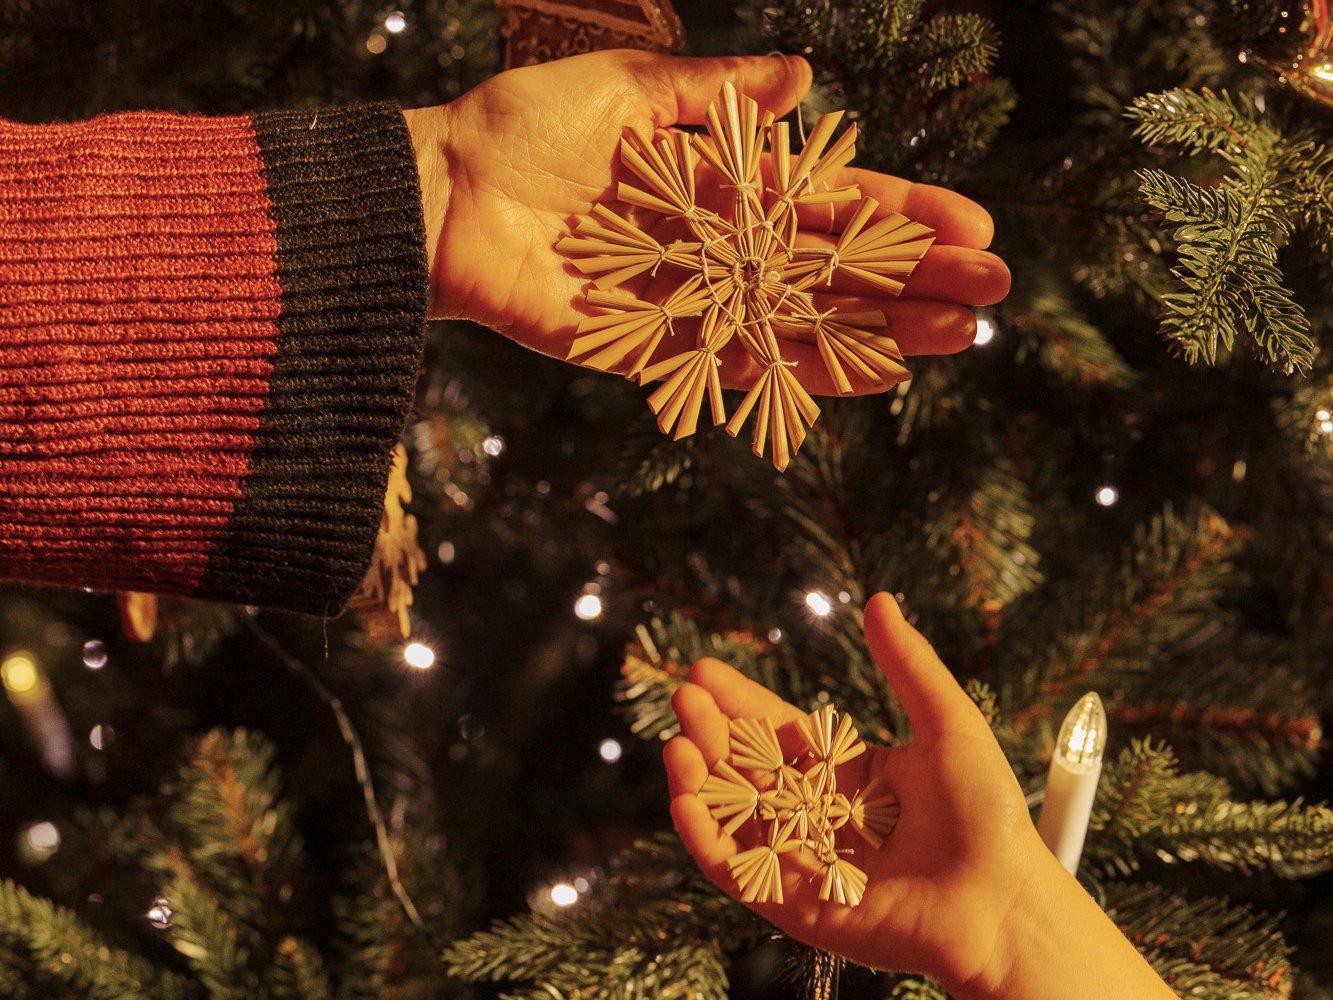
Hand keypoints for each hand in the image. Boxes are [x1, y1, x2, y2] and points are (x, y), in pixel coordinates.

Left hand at [404, 51, 1010, 396]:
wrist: (441, 195)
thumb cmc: (523, 130)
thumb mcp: (628, 87)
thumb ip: (718, 92)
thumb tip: (808, 74)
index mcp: (720, 185)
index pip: (832, 204)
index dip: (901, 216)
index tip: (972, 225)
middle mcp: (719, 248)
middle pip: (836, 270)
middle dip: (916, 281)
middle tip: (996, 292)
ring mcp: (694, 303)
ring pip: (807, 323)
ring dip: (884, 331)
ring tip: (960, 337)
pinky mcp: (656, 349)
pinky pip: (742, 365)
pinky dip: (806, 372)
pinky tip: (874, 372)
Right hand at [664, 592, 1042, 987]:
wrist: (1002, 901)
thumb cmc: (986, 814)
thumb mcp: (947, 722)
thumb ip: (907, 664)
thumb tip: (879, 599)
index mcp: (847, 776)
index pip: (778, 733)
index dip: (740, 702)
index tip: (704, 670)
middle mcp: (818, 817)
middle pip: (747, 770)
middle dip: (712, 733)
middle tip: (685, 697)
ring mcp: (803, 862)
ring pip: (732, 818)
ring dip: (698, 781)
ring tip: (679, 743)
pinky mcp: (794, 906)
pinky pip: (736, 871)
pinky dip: (704, 839)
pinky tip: (685, 800)